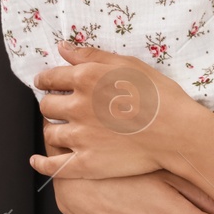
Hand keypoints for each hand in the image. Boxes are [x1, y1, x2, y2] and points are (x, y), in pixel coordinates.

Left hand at [27, 43, 191, 180]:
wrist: (177, 132)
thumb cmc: (159, 95)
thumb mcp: (127, 64)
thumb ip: (91, 55)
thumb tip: (62, 47)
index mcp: (86, 78)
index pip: (50, 78)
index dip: (45, 80)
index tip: (45, 83)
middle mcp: (77, 106)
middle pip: (46, 105)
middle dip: (50, 104)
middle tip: (59, 106)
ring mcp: (80, 136)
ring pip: (49, 132)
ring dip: (53, 129)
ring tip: (62, 129)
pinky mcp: (86, 162)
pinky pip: (53, 165)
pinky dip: (41, 163)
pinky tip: (37, 160)